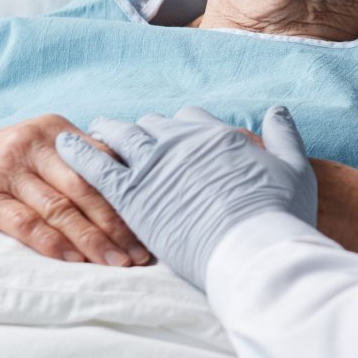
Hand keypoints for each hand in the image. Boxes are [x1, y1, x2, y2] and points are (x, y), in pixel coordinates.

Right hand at [0, 114, 148, 266]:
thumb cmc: (4, 166)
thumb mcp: (40, 150)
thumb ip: (79, 161)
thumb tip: (137, 183)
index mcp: (56, 130)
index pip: (102, 163)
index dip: (130, 195)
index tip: (155, 221)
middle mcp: (34, 143)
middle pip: (86, 187)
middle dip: (117, 223)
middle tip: (140, 252)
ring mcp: (8, 169)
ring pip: (60, 208)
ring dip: (91, 240)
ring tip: (115, 263)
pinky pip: (26, 223)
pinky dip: (51, 243)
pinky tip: (73, 260)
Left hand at [56, 105, 317, 289]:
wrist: (253, 248)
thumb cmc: (278, 214)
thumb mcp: (295, 169)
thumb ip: (284, 136)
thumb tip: (277, 110)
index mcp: (218, 136)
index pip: (190, 117)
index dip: (181, 127)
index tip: (176, 137)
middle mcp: (183, 142)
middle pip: (153, 123)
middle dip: (143, 129)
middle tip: (130, 138)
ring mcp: (155, 166)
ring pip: (121, 136)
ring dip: (106, 131)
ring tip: (93, 132)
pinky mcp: (133, 195)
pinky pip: (97, 166)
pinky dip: (79, 153)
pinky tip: (63, 146)